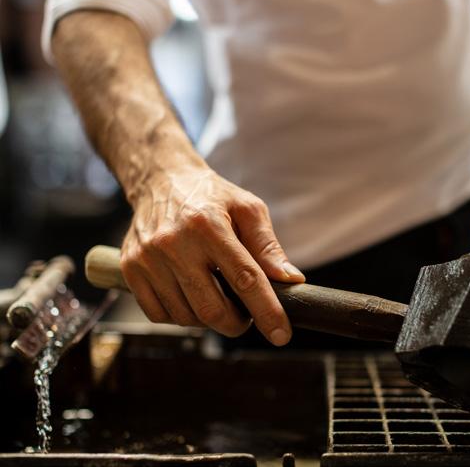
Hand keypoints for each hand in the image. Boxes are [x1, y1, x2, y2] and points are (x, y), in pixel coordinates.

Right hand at [120, 165, 303, 342]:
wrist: (161, 181)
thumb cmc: (212, 197)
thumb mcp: (248, 209)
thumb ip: (268, 246)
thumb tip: (291, 281)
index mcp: (208, 225)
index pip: (244, 279)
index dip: (267, 311)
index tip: (281, 335)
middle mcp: (174, 243)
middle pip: (211, 308)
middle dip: (237, 323)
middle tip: (247, 315)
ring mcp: (148, 258)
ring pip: (186, 316)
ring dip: (210, 319)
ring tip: (220, 298)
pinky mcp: (130, 269)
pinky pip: (159, 315)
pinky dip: (182, 317)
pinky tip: (193, 297)